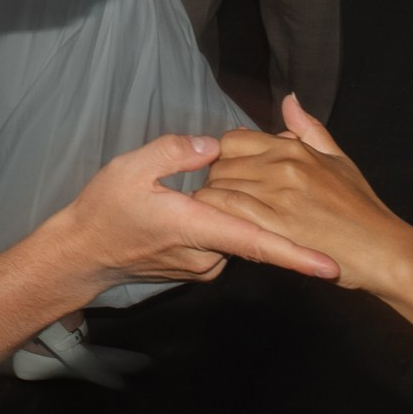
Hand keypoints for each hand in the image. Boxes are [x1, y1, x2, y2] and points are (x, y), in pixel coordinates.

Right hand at [47, 132, 337, 291]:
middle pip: (250, 227)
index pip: (257, 244)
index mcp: (196, 230)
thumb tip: (213, 145)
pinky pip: (222, 239)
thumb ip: (175, 152)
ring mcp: (203, 266)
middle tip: (232, 181)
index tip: (331, 268)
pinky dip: (222, 220)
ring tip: (194, 192)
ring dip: (234, 211)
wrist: (81, 254)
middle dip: (257, 204)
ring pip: (236, 231)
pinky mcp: (198, 267)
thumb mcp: (130, 169)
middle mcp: (207, 255)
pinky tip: (196, 203)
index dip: (297, 256)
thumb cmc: (103, 212)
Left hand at [193, 97, 412, 293]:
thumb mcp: (338, 159)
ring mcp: (279, 195)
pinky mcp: (275, 227)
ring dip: (214, 200)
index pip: (233, 140)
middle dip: (216, 180)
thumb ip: (309, 129)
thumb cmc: (360, 207)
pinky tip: (219, 224)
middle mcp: (282, 166)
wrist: (382, 249)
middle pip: (221, 163)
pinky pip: (229, 210)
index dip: (225, 158)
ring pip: (220, 185)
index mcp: (294, 148)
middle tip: (223, 200)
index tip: (231, 176)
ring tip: (221, 215)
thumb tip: (290, 100)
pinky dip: (217, 214)